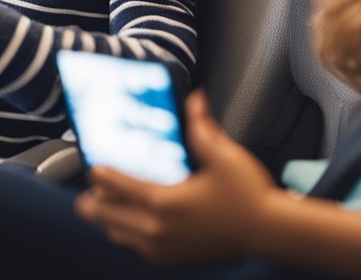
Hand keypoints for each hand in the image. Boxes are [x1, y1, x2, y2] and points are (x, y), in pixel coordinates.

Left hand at [75, 91, 278, 266]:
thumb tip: (195, 101)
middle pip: (106, 217)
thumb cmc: (247, 196)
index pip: (117, 187)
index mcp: (164, 202)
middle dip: (93, 200)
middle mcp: (157, 229)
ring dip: (107, 219)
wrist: (267, 232)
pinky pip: (135, 247)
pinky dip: (125, 234)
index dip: (100, 174)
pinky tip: (132, 222)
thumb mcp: (224, 156)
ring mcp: (162, 248)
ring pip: (117, 235)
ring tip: (106, 204)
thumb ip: (203, 128)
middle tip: (93, 187)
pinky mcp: (171, 258)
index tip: (94, 164)